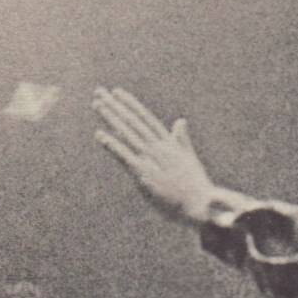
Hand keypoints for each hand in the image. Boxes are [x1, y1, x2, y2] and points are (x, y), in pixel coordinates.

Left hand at [92, 88, 233, 229]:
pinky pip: (125, 156)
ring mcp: (151, 160)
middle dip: (115, 106)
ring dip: (111, 118)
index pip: (145, 118)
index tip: (116, 92)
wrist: (200, 205)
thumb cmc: (195, 185)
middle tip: (99, 92)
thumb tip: (180, 121)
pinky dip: (112, 144)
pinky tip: (99, 134)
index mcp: (168, 143)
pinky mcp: (144, 175)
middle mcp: (158, 147)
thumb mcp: (189, 158)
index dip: (130, 104)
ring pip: (127, 133)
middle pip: (132, 121)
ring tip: (97, 105)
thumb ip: (181, 139)